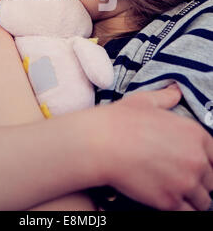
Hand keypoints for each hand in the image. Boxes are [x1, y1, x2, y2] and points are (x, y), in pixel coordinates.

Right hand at [93, 85, 212, 210]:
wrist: (102, 143)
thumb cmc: (122, 120)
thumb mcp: (146, 101)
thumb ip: (166, 97)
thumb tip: (175, 91)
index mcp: (195, 134)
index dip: (206, 162)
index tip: (196, 165)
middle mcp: (196, 159)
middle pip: (212, 180)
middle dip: (202, 181)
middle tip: (184, 179)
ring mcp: (185, 183)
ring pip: (203, 200)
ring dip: (193, 198)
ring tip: (178, 192)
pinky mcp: (170, 202)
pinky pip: (188, 213)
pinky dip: (182, 209)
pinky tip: (170, 201)